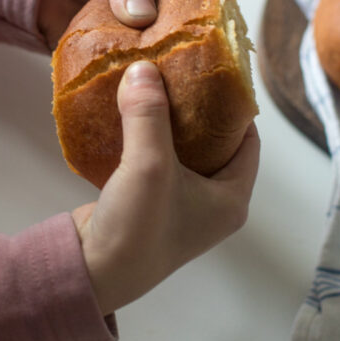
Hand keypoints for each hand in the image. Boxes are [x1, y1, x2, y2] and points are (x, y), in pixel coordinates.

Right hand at [71, 62, 259, 314]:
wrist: (91, 273)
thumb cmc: (138, 229)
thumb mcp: (149, 165)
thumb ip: (149, 114)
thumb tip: (144, 67)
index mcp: (232, 200)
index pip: (248, 141)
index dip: (233, 106)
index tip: (214, 74)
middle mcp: (212, 205)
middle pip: (213, 143)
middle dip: (195, 109)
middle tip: (179, 74)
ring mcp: (180, 207)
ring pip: (181, 152)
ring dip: (166, 123)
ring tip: (152, 86)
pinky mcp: (150, 206)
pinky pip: (155, 163)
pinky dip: (145, 139)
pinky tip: (130, 114)